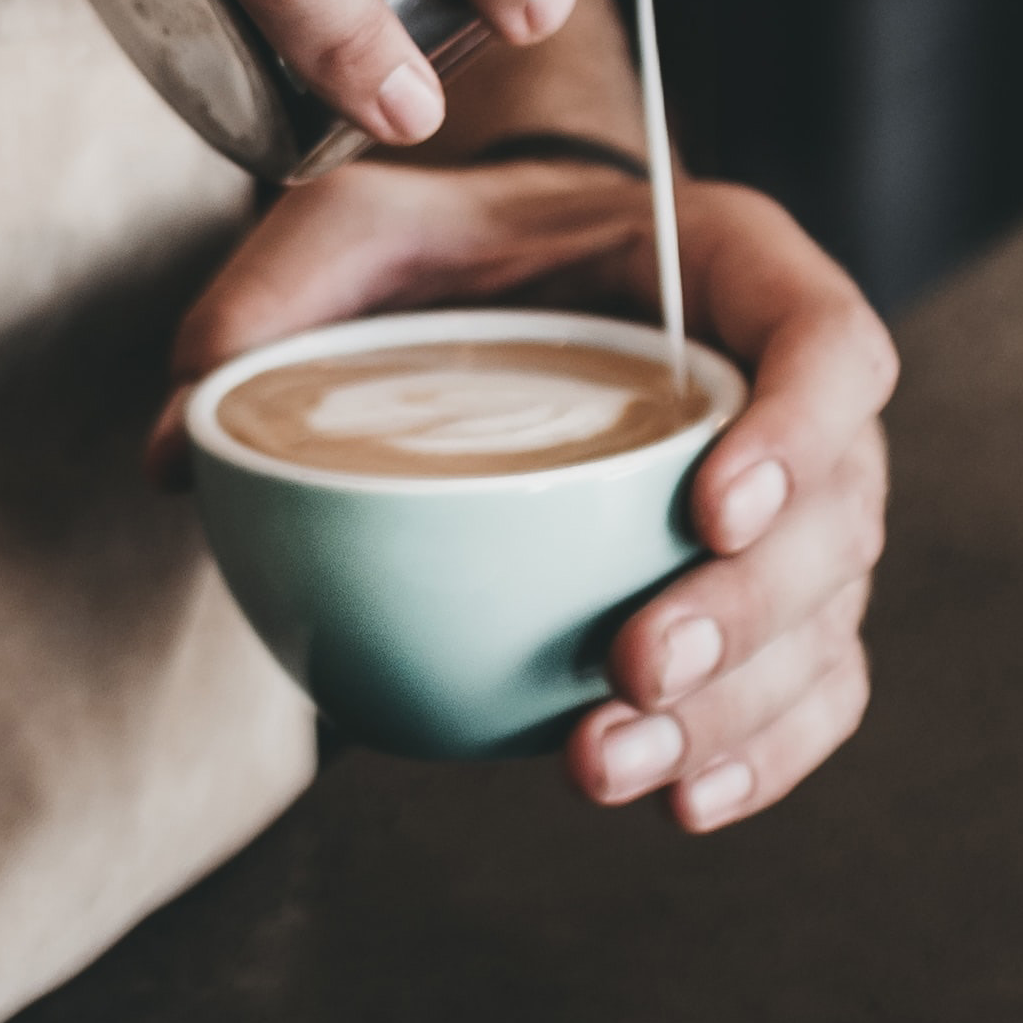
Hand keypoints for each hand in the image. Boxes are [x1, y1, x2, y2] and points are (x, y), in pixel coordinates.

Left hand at [158, 155, 893, 831]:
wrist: (512, 279)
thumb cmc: (458, 243)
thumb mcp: (360, 224)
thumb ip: (273, 295)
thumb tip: (183, 447)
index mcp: (735, 268)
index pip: (832, 339)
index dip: (800, 428)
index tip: (709, 504)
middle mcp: (789, 389)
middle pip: (840, 511)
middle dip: (750, 610)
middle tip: (633, 668)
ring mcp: (796, 504)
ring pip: (825, 619)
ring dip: (739, 709)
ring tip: (607, 763)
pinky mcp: (769, 596)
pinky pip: (813, 687)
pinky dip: (764, 754)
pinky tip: (681, 798)